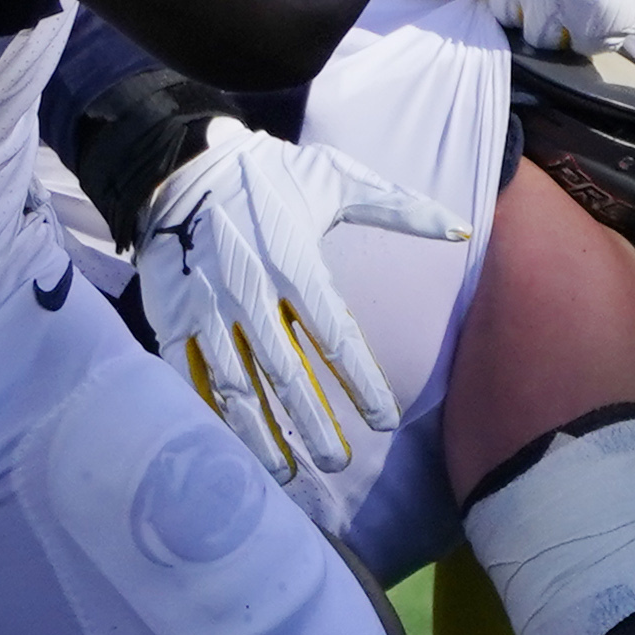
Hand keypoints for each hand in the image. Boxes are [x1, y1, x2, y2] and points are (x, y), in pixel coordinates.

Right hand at [135, 117, 465, 477]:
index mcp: (294, 263)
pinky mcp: (171, 317)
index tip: (384, 422)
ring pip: (235, 385)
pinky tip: (227, 445)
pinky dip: (209, 415)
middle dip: (311, 423)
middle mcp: (249, 292)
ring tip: (284, 472)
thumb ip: (400, 208)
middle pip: (285, 374)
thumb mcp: (338, 179)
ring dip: (260, 432)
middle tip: (336, 462)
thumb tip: (463, 231)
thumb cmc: (270, 174)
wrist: (181, 161)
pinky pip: (189, 376)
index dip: (361, 384)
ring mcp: (206, 309)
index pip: (335, 338)